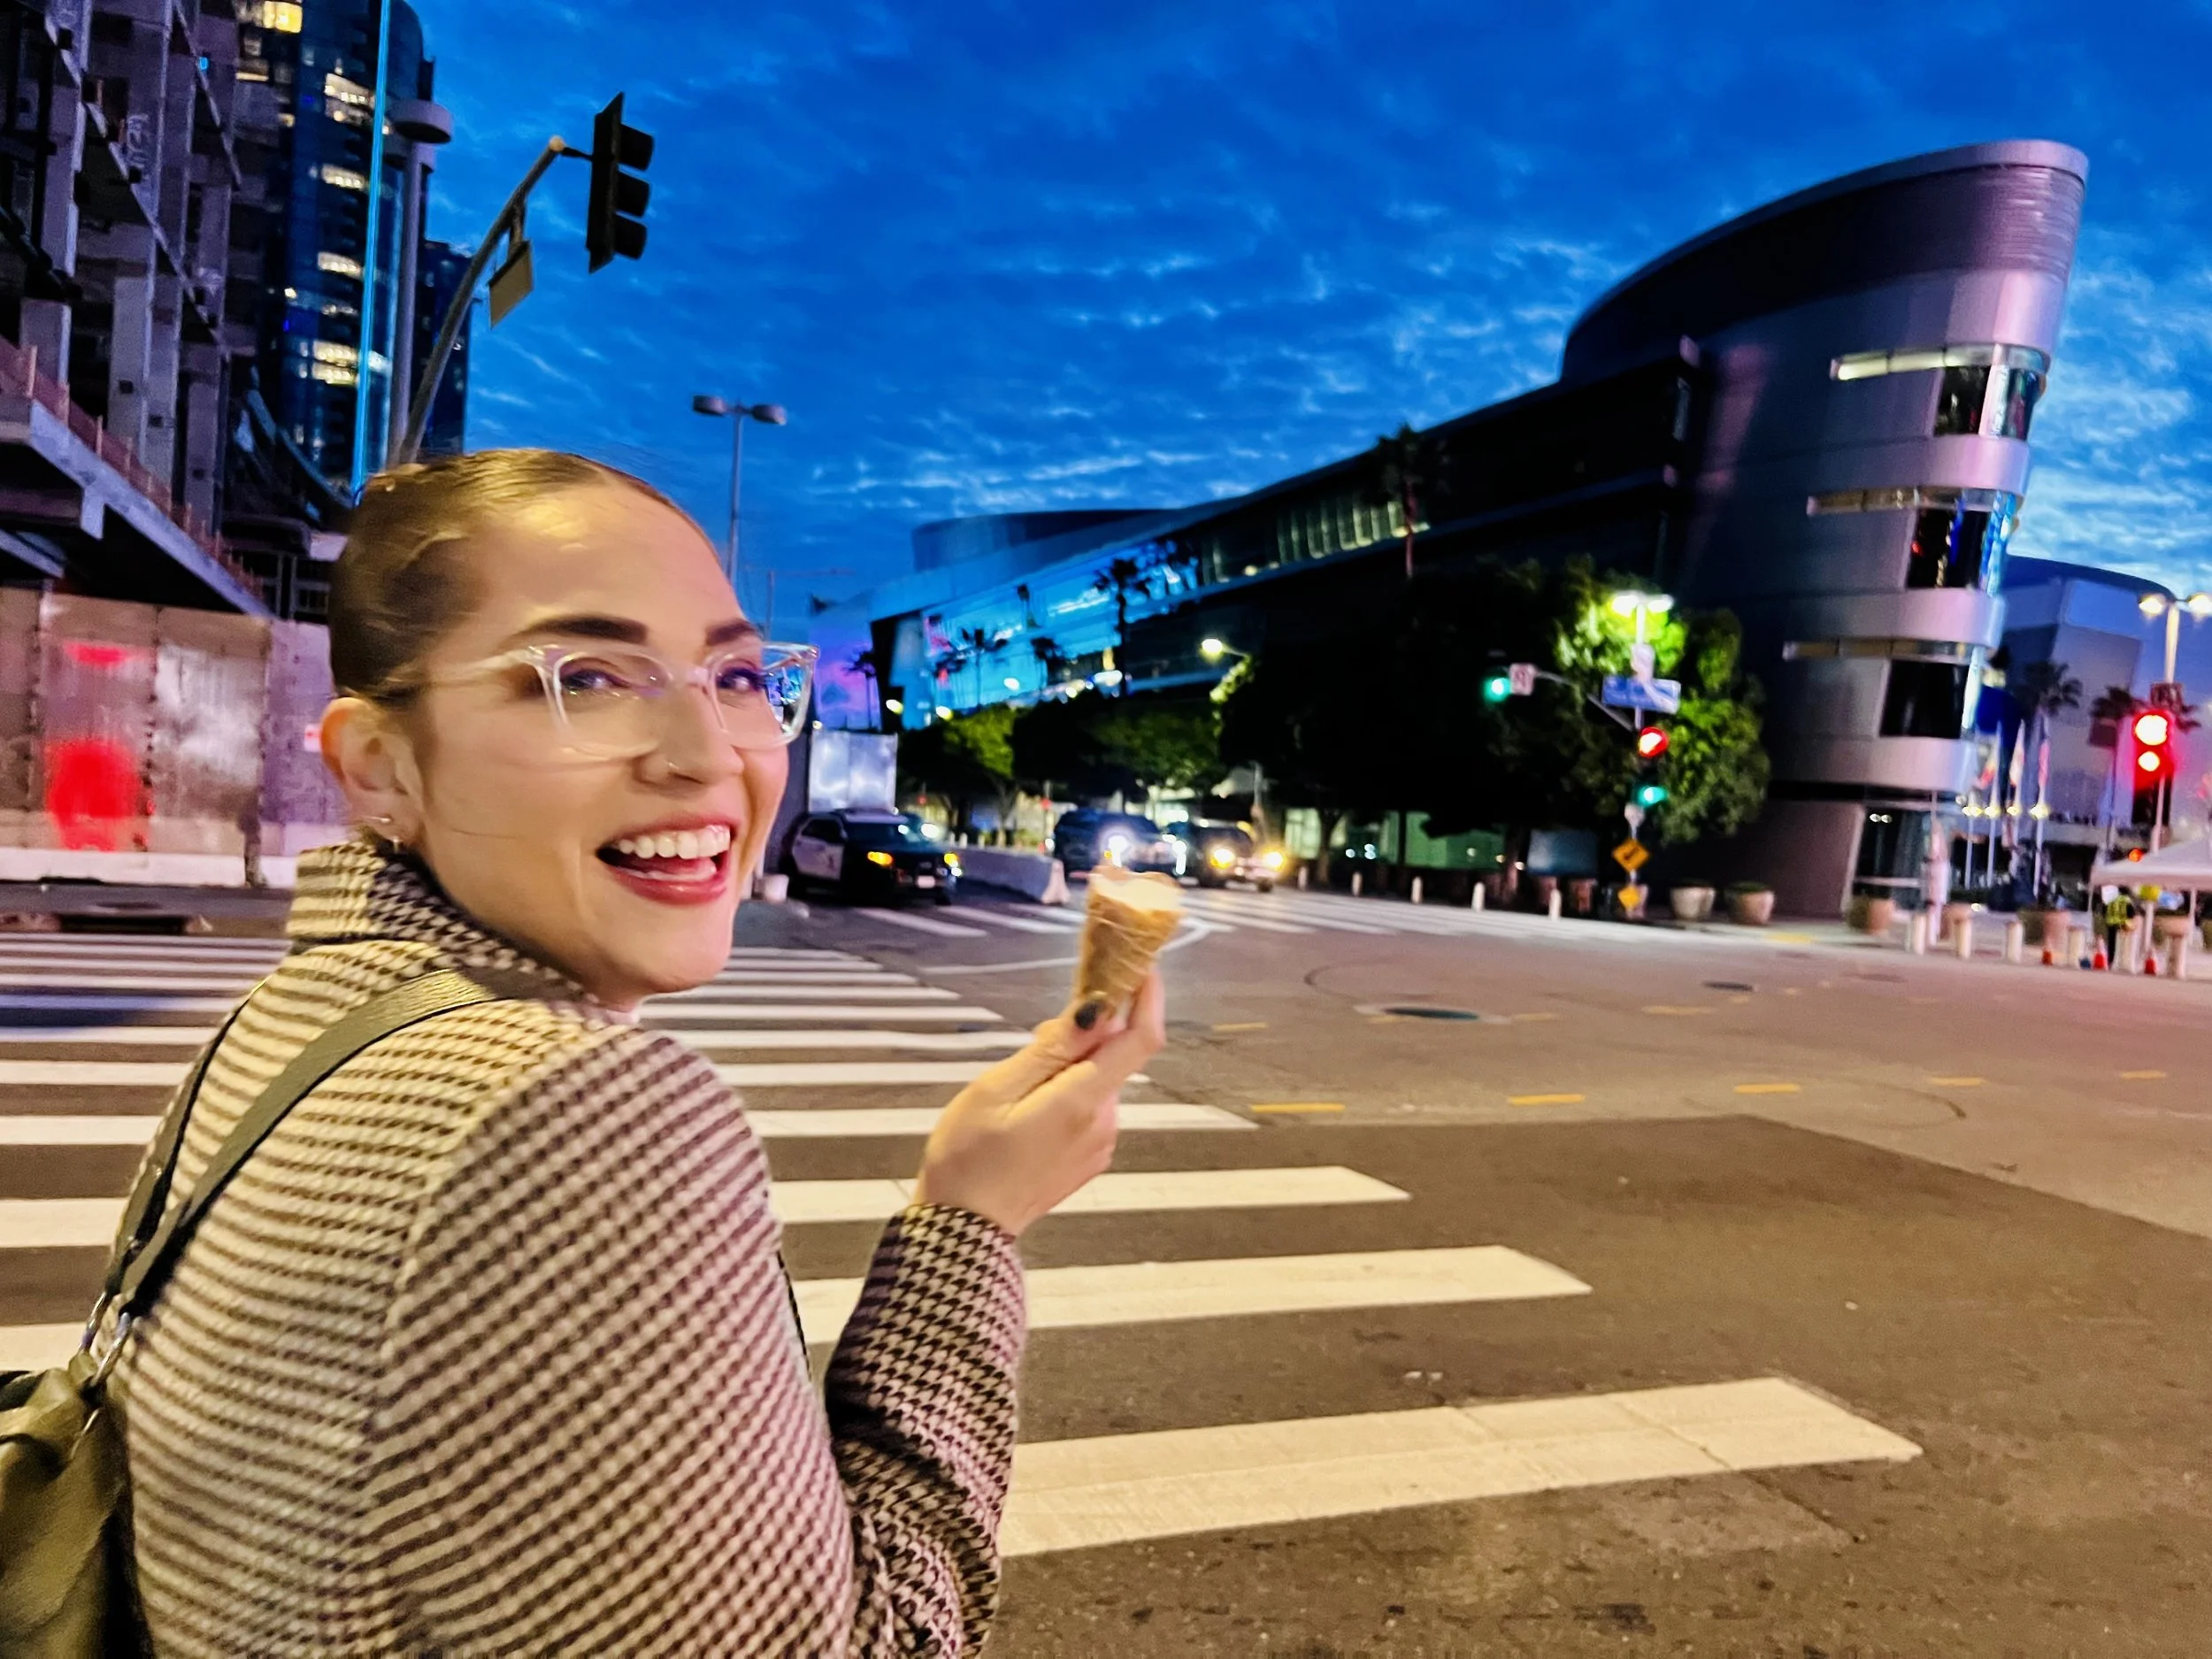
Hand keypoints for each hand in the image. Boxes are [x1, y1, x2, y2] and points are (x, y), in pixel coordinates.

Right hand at [910, 973, 1164, 1237]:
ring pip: (1100, 1081)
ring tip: (1018, 1086)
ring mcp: (1100, 1144)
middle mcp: (1104, 1122)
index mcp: (1083, 1101)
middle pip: (1115, 1056)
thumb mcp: (996, 1089)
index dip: (1148, 997)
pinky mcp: (1090, 1157)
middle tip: (1039, 1034)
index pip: (1141, 1039)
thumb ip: (1052, 1049)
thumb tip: (1098, 1009)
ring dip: (1073, 1066)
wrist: (964, 1230)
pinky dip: (1070, 1092)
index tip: (1142, 964)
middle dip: (1089, 1032)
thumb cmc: (968, 1157)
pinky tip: (1028, 1110)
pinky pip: (1091, 1107)